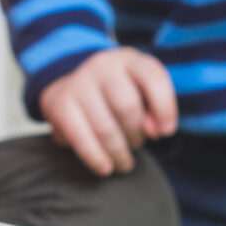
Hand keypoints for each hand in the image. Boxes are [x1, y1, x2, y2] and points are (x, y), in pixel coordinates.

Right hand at [39, 48, 177, 175]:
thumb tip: (157, 131)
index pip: (154, 80)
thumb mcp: (141, 91)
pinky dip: (96, 158)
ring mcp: (79, 83)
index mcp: (129, 59)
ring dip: (119, 152)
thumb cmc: (116, 92)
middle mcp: (102, 65)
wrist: (72, 84)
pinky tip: (105, 167)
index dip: (165, 109)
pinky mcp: (60, 104)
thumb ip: (156, 109)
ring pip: (105, 128)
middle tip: (136, 144)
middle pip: (128, 107)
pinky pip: (81, 138)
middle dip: (136, 134)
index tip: (166, 132)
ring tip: (124, 163)